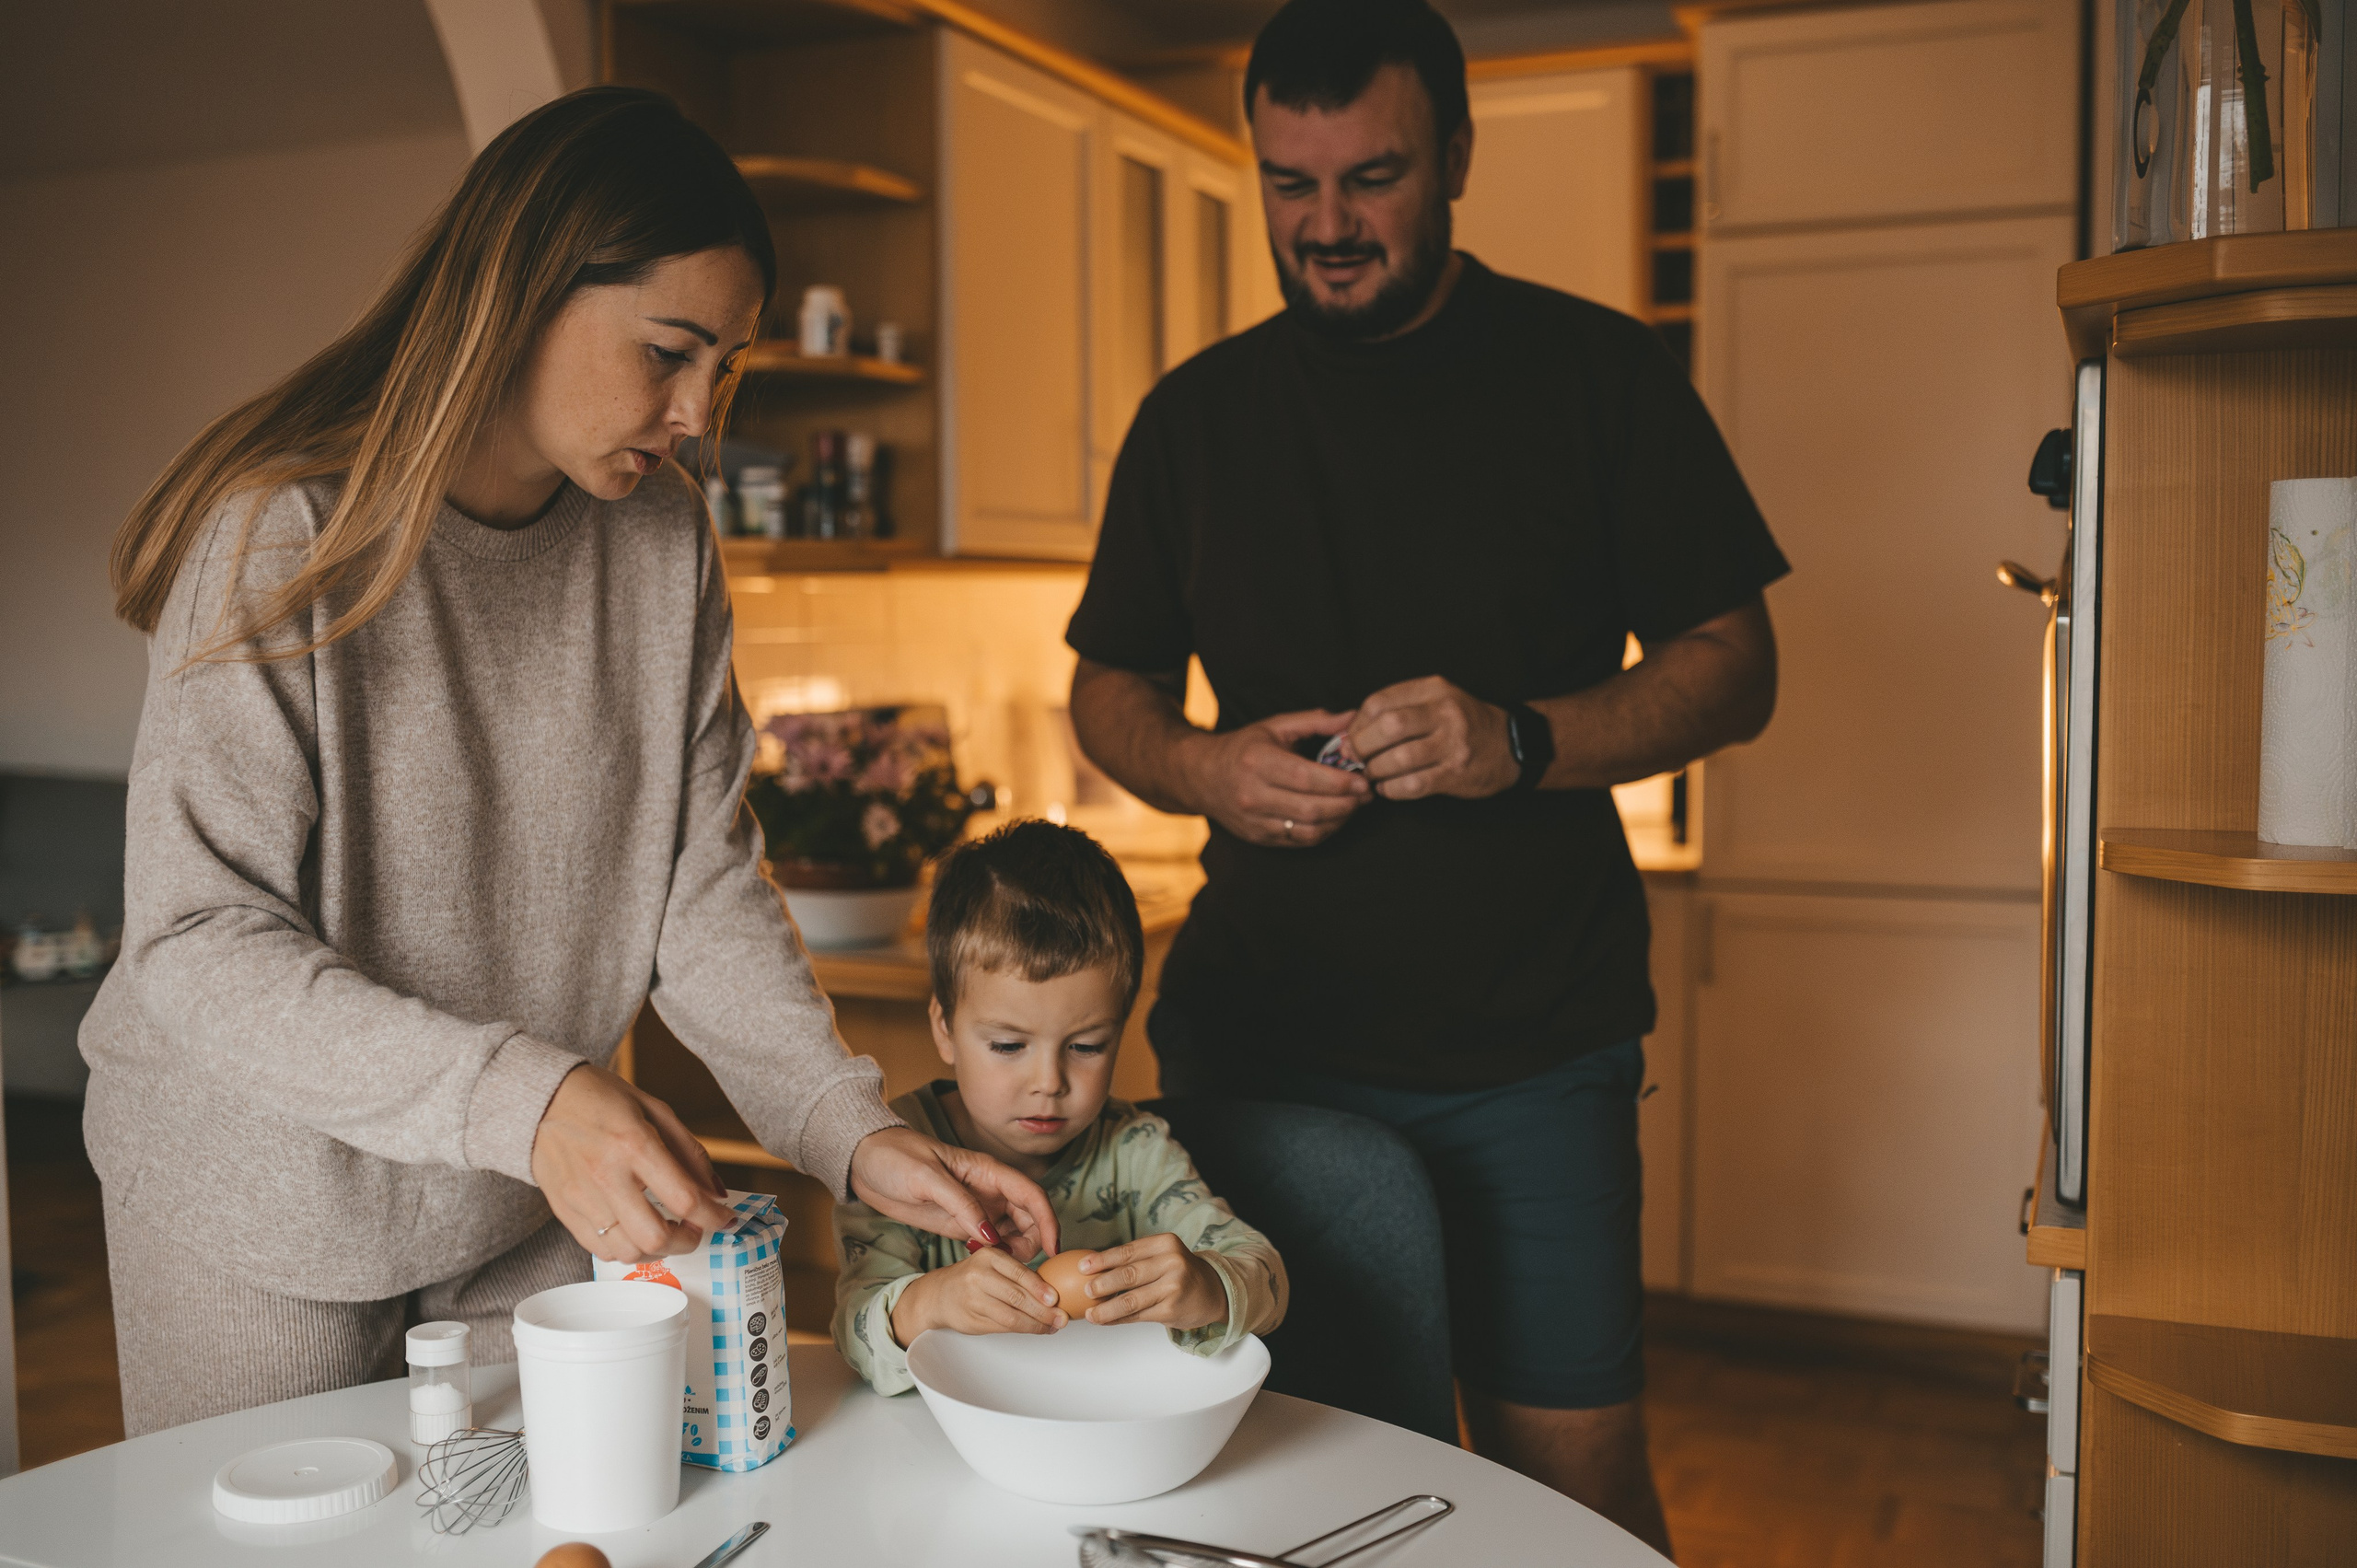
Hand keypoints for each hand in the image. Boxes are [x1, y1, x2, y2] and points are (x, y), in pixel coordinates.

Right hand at [530, 1064, 736, 1263]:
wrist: (542, 1098)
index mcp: (633, 1144)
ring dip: (658, 1249)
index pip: (684, 1198)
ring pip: (628, 1252)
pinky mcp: (564, 1211)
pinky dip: (627, 1249)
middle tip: (695, 1228)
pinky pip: (600, 1250)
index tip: (724, 1218)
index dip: (714, 1217)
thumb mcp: (655, 1110)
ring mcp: (581, 1198)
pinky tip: (636, 1230)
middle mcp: (606, 1175)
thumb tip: (717, 1192)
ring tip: (666, 1229)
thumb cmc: (601, 1099)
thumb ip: (690, 1153)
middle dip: (688, 1241)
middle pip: (656, 1236)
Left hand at [850, 1125, 1059, 1260]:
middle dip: (1033, 1241)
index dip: (1047, 1221)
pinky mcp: (961, 1223)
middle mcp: (988, 1189)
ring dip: (1016, 1250)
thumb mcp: (927, 1178)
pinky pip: (990, 1240)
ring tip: (1001, 1267)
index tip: (1053, 1248)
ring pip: (1013, 1231)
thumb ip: (961, 1204)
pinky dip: (996, 1254)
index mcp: (988, 1171)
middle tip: (1017, 1265)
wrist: (866, 1162)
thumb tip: (990, 1236)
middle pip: (1028, 1216)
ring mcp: (976, 1207)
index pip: (1031, 1195)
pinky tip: (984, 1263)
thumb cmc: (896, 1157)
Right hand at [889, 1246, 1064, 1345]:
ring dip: (1036, 1325)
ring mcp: (973, 1300)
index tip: (1056, 1299)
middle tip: (1061, 1318)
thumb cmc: (973, 1277)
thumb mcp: (992, 1264)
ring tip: (1051, 1326)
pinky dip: (1022, 1330)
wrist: (938, 1294)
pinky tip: (1034, 1329)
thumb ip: (1017, 1274)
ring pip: (1011, 1317)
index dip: (1040, 1289)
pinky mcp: (971, 1321)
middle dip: (1044, 1311)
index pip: (1020, 1273)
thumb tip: (1054, 1292)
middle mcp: (979, 1277)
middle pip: (1018, 1297)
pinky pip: (1002, 1328)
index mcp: (988, 1257)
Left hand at [1072, 1233, 1226, 1330]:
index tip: (1083, 1266)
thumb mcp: (1164, 1255)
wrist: (1213, 1292)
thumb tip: (1094, 1267)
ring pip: (1130, 1300)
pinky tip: (1106, 1320)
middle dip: (1102, 1284)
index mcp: (1165, 1243)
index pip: (1127, 1251)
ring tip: (1090, 1314)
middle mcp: (1172, 1263)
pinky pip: (1138, 1316)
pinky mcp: (1171, 1310)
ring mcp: (1173, 1288)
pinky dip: (1119, 1319)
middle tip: (1085, 1290)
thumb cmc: (1180, 1272)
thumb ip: (1136, 1259)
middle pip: (1128, 1275)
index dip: (1102, 1260)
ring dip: (1106, 1309)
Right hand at [1177, 707, 1371, 847]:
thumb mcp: (1275, 725)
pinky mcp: (1258, 838)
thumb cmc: (1245, 747)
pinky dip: (1324, 832)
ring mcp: (1254, 821)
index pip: (1307, 779)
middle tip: (1366, 794)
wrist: (1202, 776)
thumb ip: (1316, 721)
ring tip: (1354, 806)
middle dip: (1347, 805)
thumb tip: (1354, 718)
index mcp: (1258, 761)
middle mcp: (1253, 795)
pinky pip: (1299, 841)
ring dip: (1339, 821)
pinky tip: (1335, 818)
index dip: (1340, 783)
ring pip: (1308, 830)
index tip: (1364, 780)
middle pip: (1311, 809)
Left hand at [1348, 676, 1520, 800]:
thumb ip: (1398, 707)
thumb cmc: (1463, 723)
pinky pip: (1412, 785)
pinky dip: (1392, 789)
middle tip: (1356, 758)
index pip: (1380, 701)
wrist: (1510, 745)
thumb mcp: (1436, 700)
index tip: (1352, 737)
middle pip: (1388, 727)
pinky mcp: (1456, 773)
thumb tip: (1351, 728)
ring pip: (1399, 759)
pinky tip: (1388, 788)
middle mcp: (1445, 712)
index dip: (1357, 723)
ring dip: (1376, 770)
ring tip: (1372, 774)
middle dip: (1362, 746)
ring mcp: (1453, 744)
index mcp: (1433, 689)